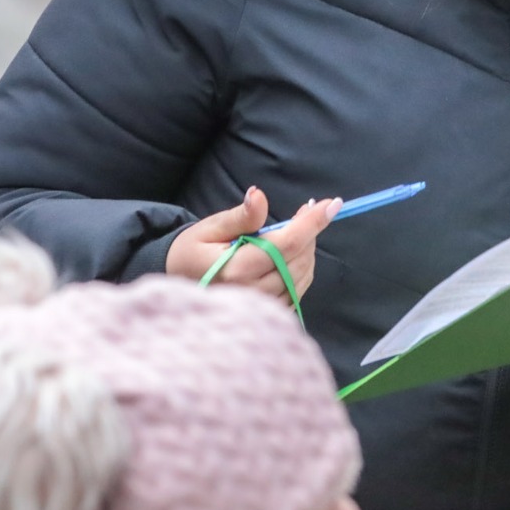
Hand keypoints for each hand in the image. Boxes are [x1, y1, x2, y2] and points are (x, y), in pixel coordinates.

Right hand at [166, 186, 340, 302]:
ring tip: (297, 228)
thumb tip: (259, 196)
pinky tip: (291, 252)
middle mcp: (250, 291)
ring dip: (307, 249)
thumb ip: (241, 216)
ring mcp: (259, 306)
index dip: (313, 222)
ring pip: (302, 275)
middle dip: (310, 231)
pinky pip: (297, 289)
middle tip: (308, 210)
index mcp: (235, 269)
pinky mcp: (266, 313)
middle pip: (299, 258)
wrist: (176, 282)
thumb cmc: (192, 251)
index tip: (332, 204)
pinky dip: (301, 268)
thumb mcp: (211, 227)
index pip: (287, 243)